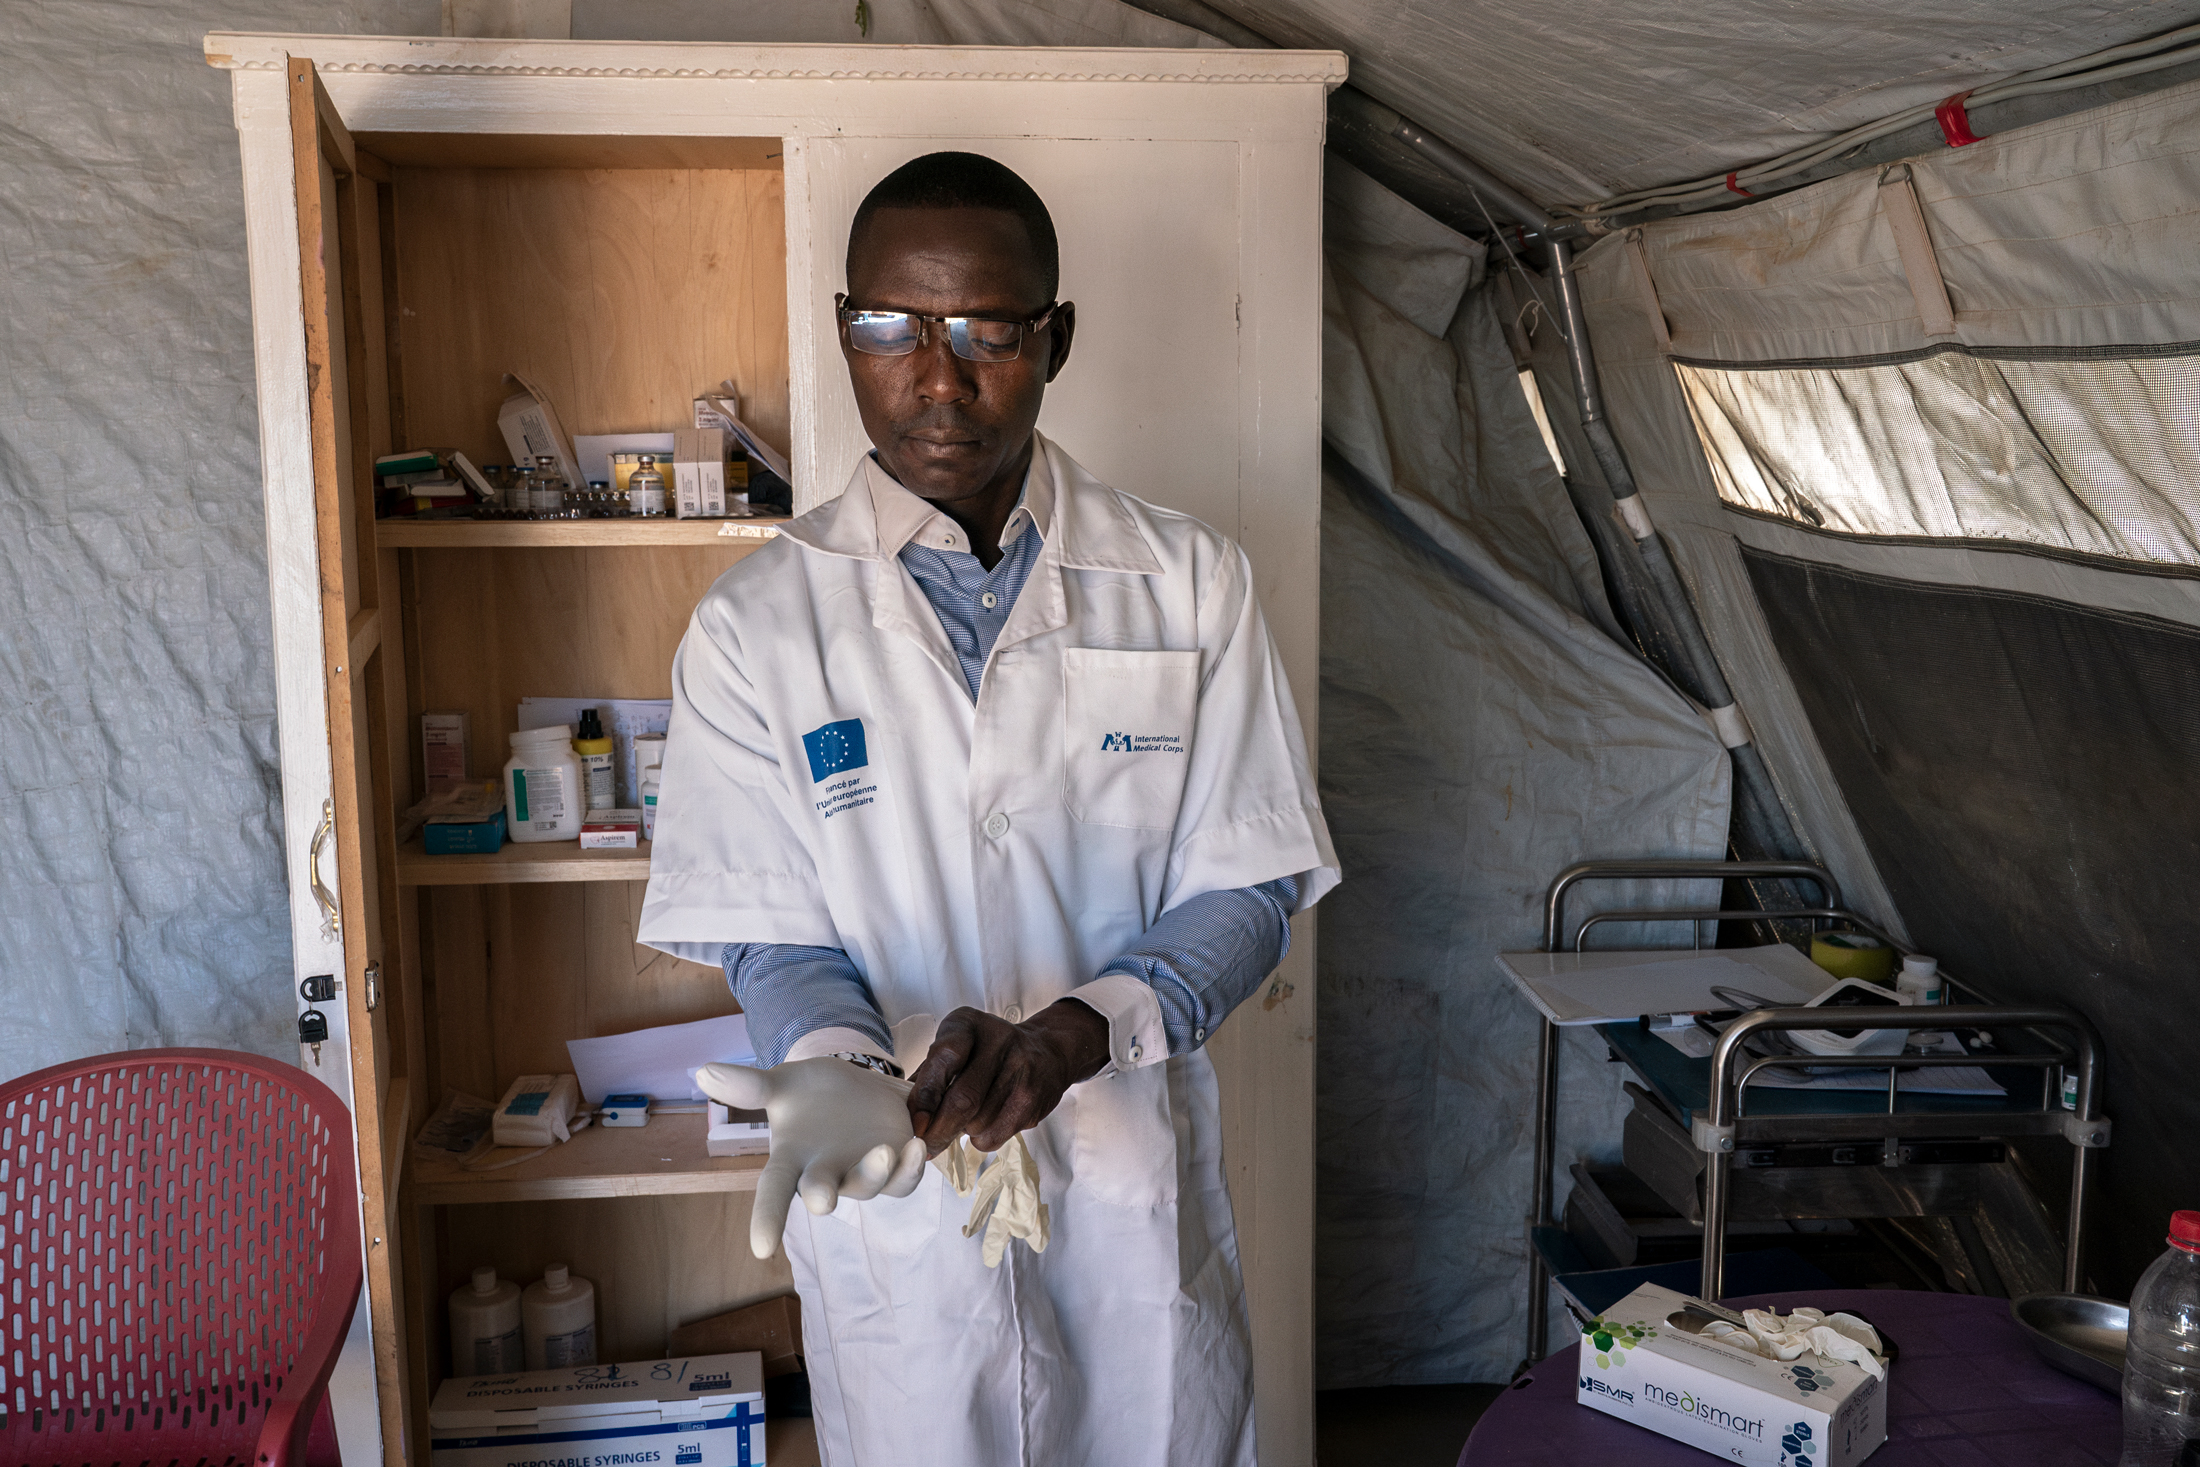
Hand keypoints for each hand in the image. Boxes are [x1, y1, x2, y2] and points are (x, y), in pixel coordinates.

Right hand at [696, 1057, 929, 1259]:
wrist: (854, 1086)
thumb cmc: (811, 1095)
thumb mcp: (782, 1084)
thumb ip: (749, 1085)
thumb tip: (703, 1071)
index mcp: (792, 1160)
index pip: (772, 1193)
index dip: (766, 1219)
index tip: (761, 1248)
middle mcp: (826, 1175)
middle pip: (822, 1194)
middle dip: (823, 1196)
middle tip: (823, 1199)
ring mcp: (862, 1173)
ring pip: (871, 1187)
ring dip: (878, 1173)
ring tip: (887, 1150)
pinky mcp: (896, 1164)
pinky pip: (905, 1179)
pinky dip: (912, 1167)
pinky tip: (916, 1144)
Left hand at [905, 1001, 1110, 1155]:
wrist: (1047, 1050)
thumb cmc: (989, 1051)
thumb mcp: (958, 1046)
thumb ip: (931, 1074)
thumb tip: (907, 1115)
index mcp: (969, 1024)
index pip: (945, 1058)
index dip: (927, 1095)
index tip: (916, 1123)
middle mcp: (998, 1041)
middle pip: (963, 1099)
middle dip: (939, 1130)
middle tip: (926, 1145)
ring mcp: (1020, 1070)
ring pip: (978, 1123)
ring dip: (962, 1132)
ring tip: (964, 1120)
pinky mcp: (1033, 1100)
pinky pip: (996, 1135)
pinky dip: (981, 1138)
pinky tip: (984, 1122)